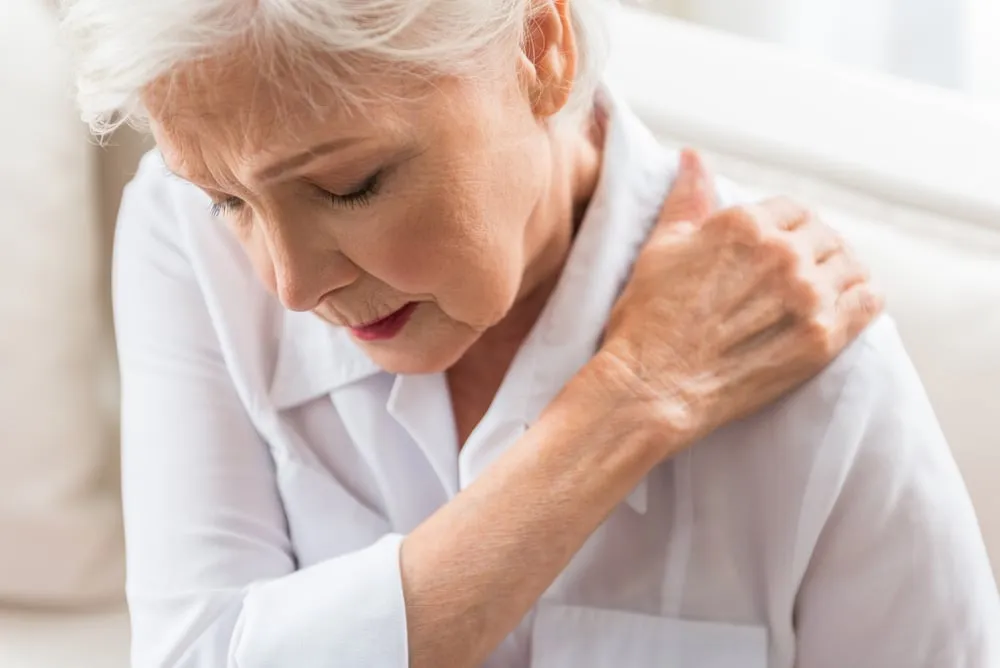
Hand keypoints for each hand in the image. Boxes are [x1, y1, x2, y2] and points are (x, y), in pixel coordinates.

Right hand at [598, 150, 881, 451]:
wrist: (654, 386)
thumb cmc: (647, 319)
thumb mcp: (661, 247)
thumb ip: (687, 199)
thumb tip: (693, 157)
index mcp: (744, 224)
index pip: (792, 209)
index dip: (790, 225)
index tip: (786, 241)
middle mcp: (782, 252)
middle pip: (824, 235)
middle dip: (817, 247)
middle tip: (807, 267)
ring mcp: (807, 295)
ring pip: (850, 265)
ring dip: (843, 271)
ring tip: (830, 285)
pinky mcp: (822, 338)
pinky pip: (867, 302)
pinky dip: (863, 298)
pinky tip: (851, 303)